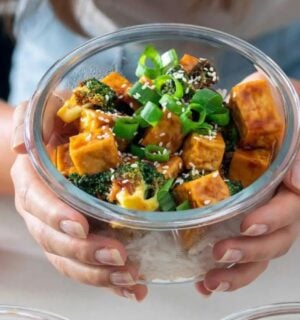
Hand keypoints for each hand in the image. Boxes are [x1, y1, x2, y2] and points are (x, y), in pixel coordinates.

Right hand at [10, 100, 146, 300]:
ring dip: (100, 274)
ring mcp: (59, 230)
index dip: (56, 216)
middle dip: (85, 252)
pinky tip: (132, 288)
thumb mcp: (41, 114)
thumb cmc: (53, 128)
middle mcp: (42, 212)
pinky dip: (109, 280)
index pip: (38, 202)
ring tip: (130, 278)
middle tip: (118, 256)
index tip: (79, 225)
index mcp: (33, 181)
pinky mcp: (78, 240)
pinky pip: (87, 266)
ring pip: (71, 261)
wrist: (55, 147)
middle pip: (55, 240)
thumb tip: (20, 145)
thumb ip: (29, 122)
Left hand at [196, 79, 299, 295]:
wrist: (263, 108)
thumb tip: (298, 182)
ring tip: (208, 281)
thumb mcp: (297, 111)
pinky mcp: (239, 217)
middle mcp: (279, 204)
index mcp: (291, 182)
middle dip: (250, 251)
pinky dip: (224, 269)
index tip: (247, 224)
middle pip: (275, 240)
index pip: (290, 210)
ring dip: (235, 271)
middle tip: (220, 253)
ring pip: (258, 252)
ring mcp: (261, 214)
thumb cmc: (280, 108)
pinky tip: (203, 281)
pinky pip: (238, 247)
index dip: (271, 221)